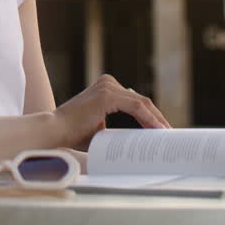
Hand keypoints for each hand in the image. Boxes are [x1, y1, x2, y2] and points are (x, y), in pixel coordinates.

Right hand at [51, 74, 170, 149]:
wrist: (55, 132)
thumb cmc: (74, 134)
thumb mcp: (101, 130)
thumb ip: (117, 130)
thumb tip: (137, 142)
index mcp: (107, 88)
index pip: (136, 102)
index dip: (152, 118)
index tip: (162, 132)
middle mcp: (108, 82)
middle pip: (142, 101)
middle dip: (158, 119)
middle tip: (170, 135)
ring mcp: (108, 86)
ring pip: (142, 103)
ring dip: (157, 120)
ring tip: (167, 135)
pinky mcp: (107, 95)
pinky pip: (136, 107)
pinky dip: (149, 119)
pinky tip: (158, 130)